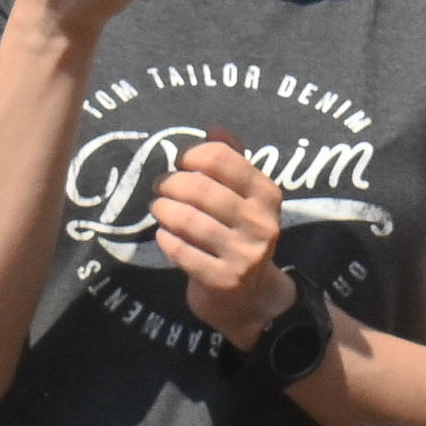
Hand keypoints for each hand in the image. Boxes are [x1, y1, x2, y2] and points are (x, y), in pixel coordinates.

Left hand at [152, 130, 293, 341]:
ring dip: (163, 210)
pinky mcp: (224, 280)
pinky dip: (166, 239)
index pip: (223, 158)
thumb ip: (231, 160)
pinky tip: (165, 236)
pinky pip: (181, 251)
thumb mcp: (244, 197)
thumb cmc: (239, 235)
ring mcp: (244, 254)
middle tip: (160, 187)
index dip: (192, 155)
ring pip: (187, 220)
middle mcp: (261, 223)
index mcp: (267, 194)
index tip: (179, 161)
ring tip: (159, 209)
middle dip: (170, 184)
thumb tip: (213, 128)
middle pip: (200, 188)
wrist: (251, 298)